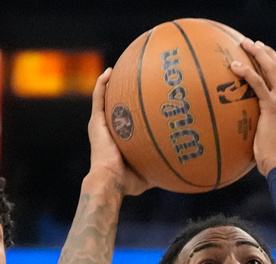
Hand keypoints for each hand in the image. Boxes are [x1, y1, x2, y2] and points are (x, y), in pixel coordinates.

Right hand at [87, 69, 151, 195]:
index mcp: (117, 140)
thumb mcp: (147, 174)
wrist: (110, 181)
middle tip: (132, 79)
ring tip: (117, 69)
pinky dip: (102, 84)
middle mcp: (107, 130)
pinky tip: (110, 72)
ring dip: (109, 84)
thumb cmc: (127, 182)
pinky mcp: (96, 121)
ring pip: (103, 99)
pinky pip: (98, 97)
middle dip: (120, 93)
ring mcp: (100, 124)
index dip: (130, 110)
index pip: (123, 120)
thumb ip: (159, 167)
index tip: (142, 99)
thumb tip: (179, 168)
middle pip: (113, 106)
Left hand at [230, 39, 275, 175]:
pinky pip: (258, 83)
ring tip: (243, 44)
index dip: (274, 61)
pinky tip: (234, 66)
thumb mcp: (267, 136)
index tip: (262, 52)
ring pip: (272, 69)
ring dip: (258, 54)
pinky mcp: (272, 107)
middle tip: (251, 43)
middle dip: (266, 51)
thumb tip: (243, 124)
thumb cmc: (271, 157)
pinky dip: (246, 72)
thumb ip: (260, 124)